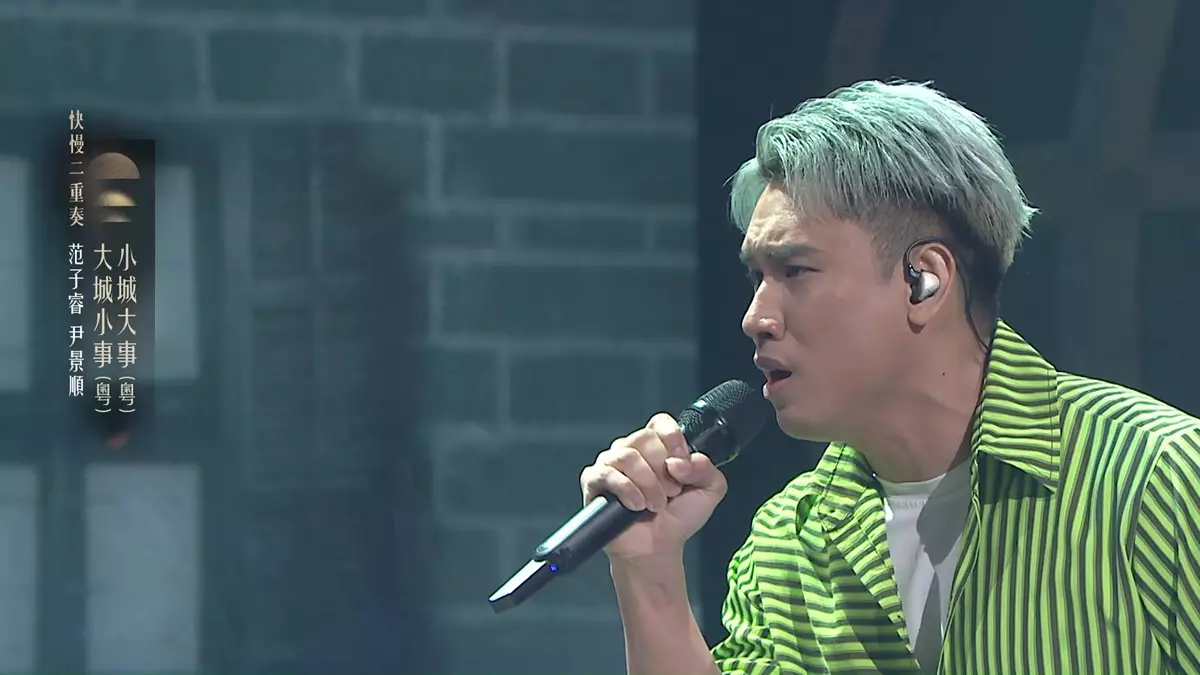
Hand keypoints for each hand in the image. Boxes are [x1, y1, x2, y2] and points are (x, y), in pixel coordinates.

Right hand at [580, 413, 727, 561]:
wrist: (658, 549)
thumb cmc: (677, 519)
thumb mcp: (708, 490)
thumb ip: (707, 468)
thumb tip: (681, 461)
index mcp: (656, 447)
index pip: (660, 423)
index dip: (673, 440)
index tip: (681, 466)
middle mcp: (631, 451)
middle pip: (644, 437)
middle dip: (663, 470)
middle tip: (670, 493)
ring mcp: (610, 464)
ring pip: (627, 455)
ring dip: (648, 483)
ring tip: (655, 504)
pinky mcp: (594, 482)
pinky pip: (607, 473)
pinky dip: (628, 490)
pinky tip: (637, 505)